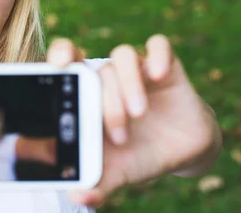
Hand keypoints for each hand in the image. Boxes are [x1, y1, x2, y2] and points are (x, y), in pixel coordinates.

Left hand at [46, 35, 221, 208]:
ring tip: (138, 114)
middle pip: (97, 69)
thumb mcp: (117, 172)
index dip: (61, 55)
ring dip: (128, 84)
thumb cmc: (138, 155)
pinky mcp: (167, 66)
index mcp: (89, 94)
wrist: (180, 150)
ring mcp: (137, 69)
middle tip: (118, 135)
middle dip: (105, 100)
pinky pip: (159, 45)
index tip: (60, 66)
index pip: (68, 60)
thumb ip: (96, 182)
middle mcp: (109, 77)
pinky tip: (158, 75)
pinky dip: (158, 55)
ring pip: (123, 57)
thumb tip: (77, 196)